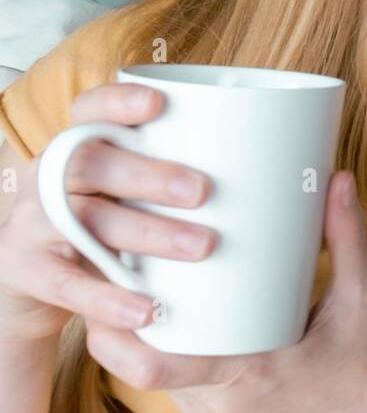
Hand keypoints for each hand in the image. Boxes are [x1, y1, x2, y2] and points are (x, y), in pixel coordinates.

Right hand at [0, 83, 213, 345]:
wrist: (32, 283)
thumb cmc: (104, 229)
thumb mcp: (128, 197)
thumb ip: (179, 183)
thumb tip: (292, 184)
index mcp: (79, 150)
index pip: (88, 111)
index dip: (117, 103)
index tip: (159, 104)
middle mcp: (50, 178)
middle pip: (91, 164)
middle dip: (148, 174)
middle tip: (203, 190)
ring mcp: (34, 224)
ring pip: (85, 220)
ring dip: (145, 231)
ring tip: (201, 246)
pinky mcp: (29, 272)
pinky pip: (67, 284)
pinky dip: (108, 298)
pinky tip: (148, 309)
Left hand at [84, 171, 366, 412]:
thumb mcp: (363, 294)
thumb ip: (345, 235)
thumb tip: (335, 176)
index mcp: (254, 374)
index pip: (159, 367)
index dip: (119, 336)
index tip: (114, 291)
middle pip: (150, 374)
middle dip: (131, 335)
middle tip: (122, 291)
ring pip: (167, 393)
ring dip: (159, 356)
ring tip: (156, 309)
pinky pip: (189, 411)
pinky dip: (187, 383)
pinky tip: (194, 349)